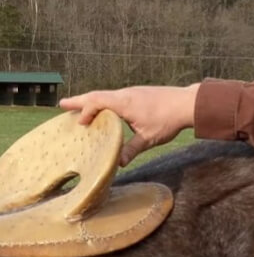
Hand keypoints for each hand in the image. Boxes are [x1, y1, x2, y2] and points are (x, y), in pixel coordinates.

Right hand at [60, 84, 200, 165]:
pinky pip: (115, 97)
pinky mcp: (139, 94)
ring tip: (80, 108)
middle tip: (63, 104)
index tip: (80, 123)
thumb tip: (117, 164)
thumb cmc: (167, 119)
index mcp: (124, 102)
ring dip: (91, 101)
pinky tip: (105, 110)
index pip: (97, 102)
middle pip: (97, 95)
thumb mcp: (148, 139)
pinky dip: (104, 102)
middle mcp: (125, 94)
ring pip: (106, 95)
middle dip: (79, 101)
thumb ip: (131, 150)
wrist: (187, 103)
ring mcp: (132, 92)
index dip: (85, 111)